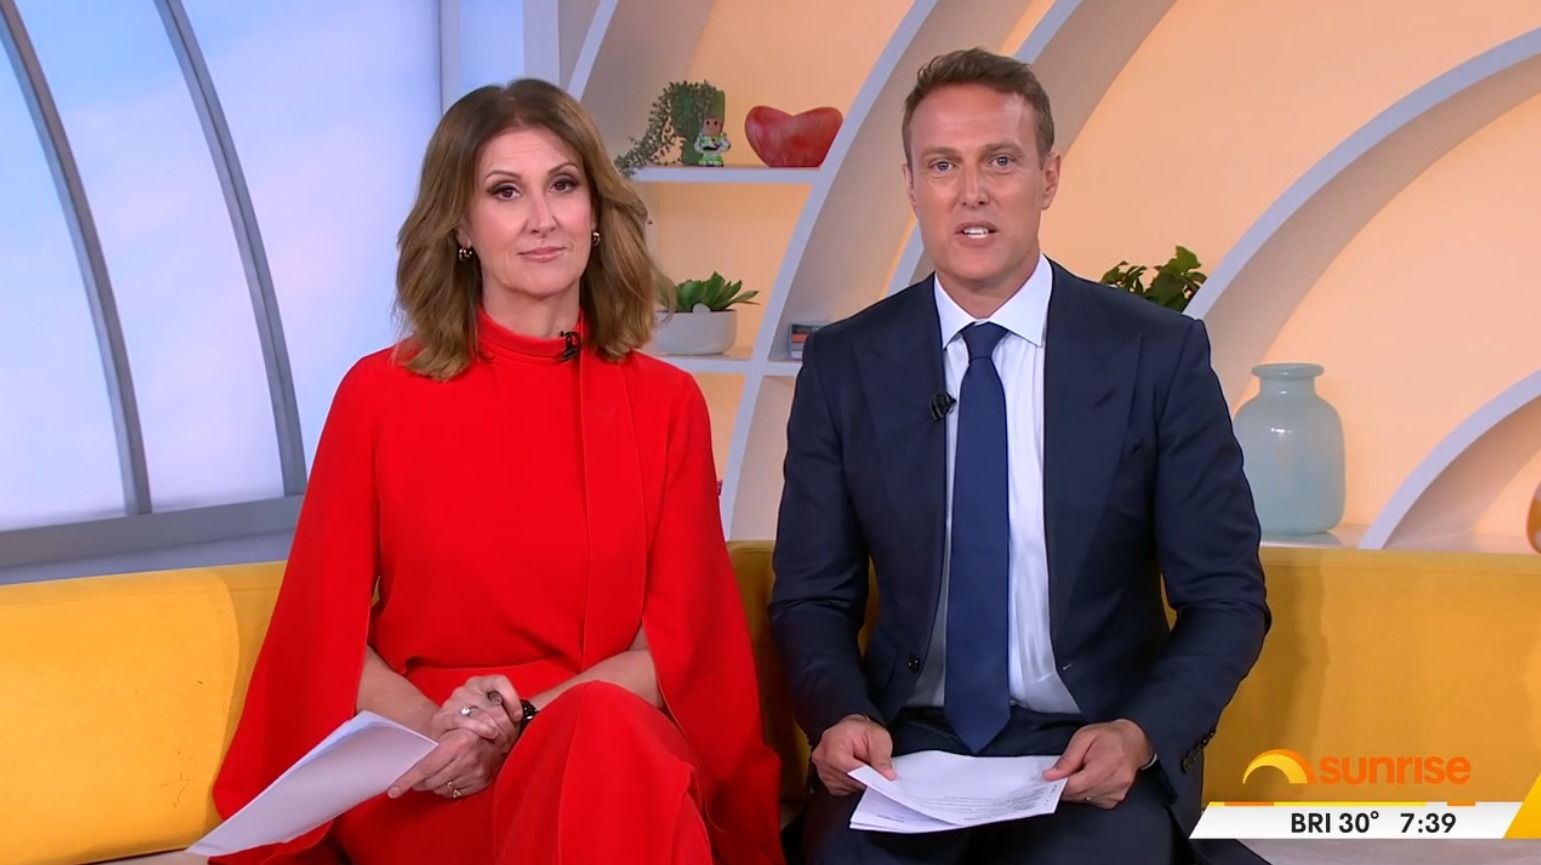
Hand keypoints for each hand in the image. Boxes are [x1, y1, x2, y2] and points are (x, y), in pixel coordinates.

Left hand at [388, 728, 504, 799]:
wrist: (500, 729)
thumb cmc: (469, 725)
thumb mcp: (449, 723)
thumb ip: (429, 742)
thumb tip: (406, 761)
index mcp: (457, 744)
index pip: (425, 768)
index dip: (407, 780)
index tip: (393, 791)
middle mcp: (468, 759)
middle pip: (431, 781)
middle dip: (419, 782)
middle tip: (416, 778)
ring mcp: (477, 772)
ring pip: (442, 789)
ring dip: (435, 784)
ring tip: (436, 773)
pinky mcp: (483, 781)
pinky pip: (456, 793)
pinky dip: (449, 787)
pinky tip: (450, 777)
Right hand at [428, 675, 522, 750]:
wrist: (442, 737)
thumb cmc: (475, 727)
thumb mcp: (494, 715)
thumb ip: (511, 709)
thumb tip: (547, 700)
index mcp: (480, 683)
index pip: (499, 681)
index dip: (512, 699)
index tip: (518, 717)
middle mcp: (465, 689)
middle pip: (494, 706)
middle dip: (507, 727)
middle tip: (510, 742)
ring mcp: (452, 702)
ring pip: (482, 715)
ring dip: (497, 733)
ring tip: (501, 746)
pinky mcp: (441, 718)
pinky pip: (464, 721)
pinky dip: (479, 729)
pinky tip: (488, 737)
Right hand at [811, 714, 896, 795]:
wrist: (853, 733)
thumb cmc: (862, 732)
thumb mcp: (878, 737)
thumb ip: (882, 757)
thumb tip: (887, 775)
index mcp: (831, 741)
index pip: (846, 765)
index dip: (865, 774)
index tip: (879, 779)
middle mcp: (822, 756)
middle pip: (847, 778)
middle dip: (865, 778)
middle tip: (876, 771)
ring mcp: (822, 770)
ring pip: (847, 787)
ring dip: (860, 782)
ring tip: (865, 768)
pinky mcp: (827, 782)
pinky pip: (844, 791)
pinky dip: (854, 786)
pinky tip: (858, 774)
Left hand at [1042, 719, 1152, 808]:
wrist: (1133, 742)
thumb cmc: (1109, 737)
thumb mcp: (1084, 737)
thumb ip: (1068, 759)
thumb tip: (1052, 775)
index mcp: (1109, 763)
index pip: (1076, 785)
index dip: (1058, 783)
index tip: (1048, 778)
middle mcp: (1116, 781)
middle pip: (1079, 794)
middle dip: (1065, 786)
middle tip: (1060, 774)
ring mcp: (1118, 792)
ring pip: (1084, 799)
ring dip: (1075, 790)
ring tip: (1078, 772)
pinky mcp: (1117, 799)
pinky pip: (1093, 801)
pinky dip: (1085, 793)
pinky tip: (1088, 779)